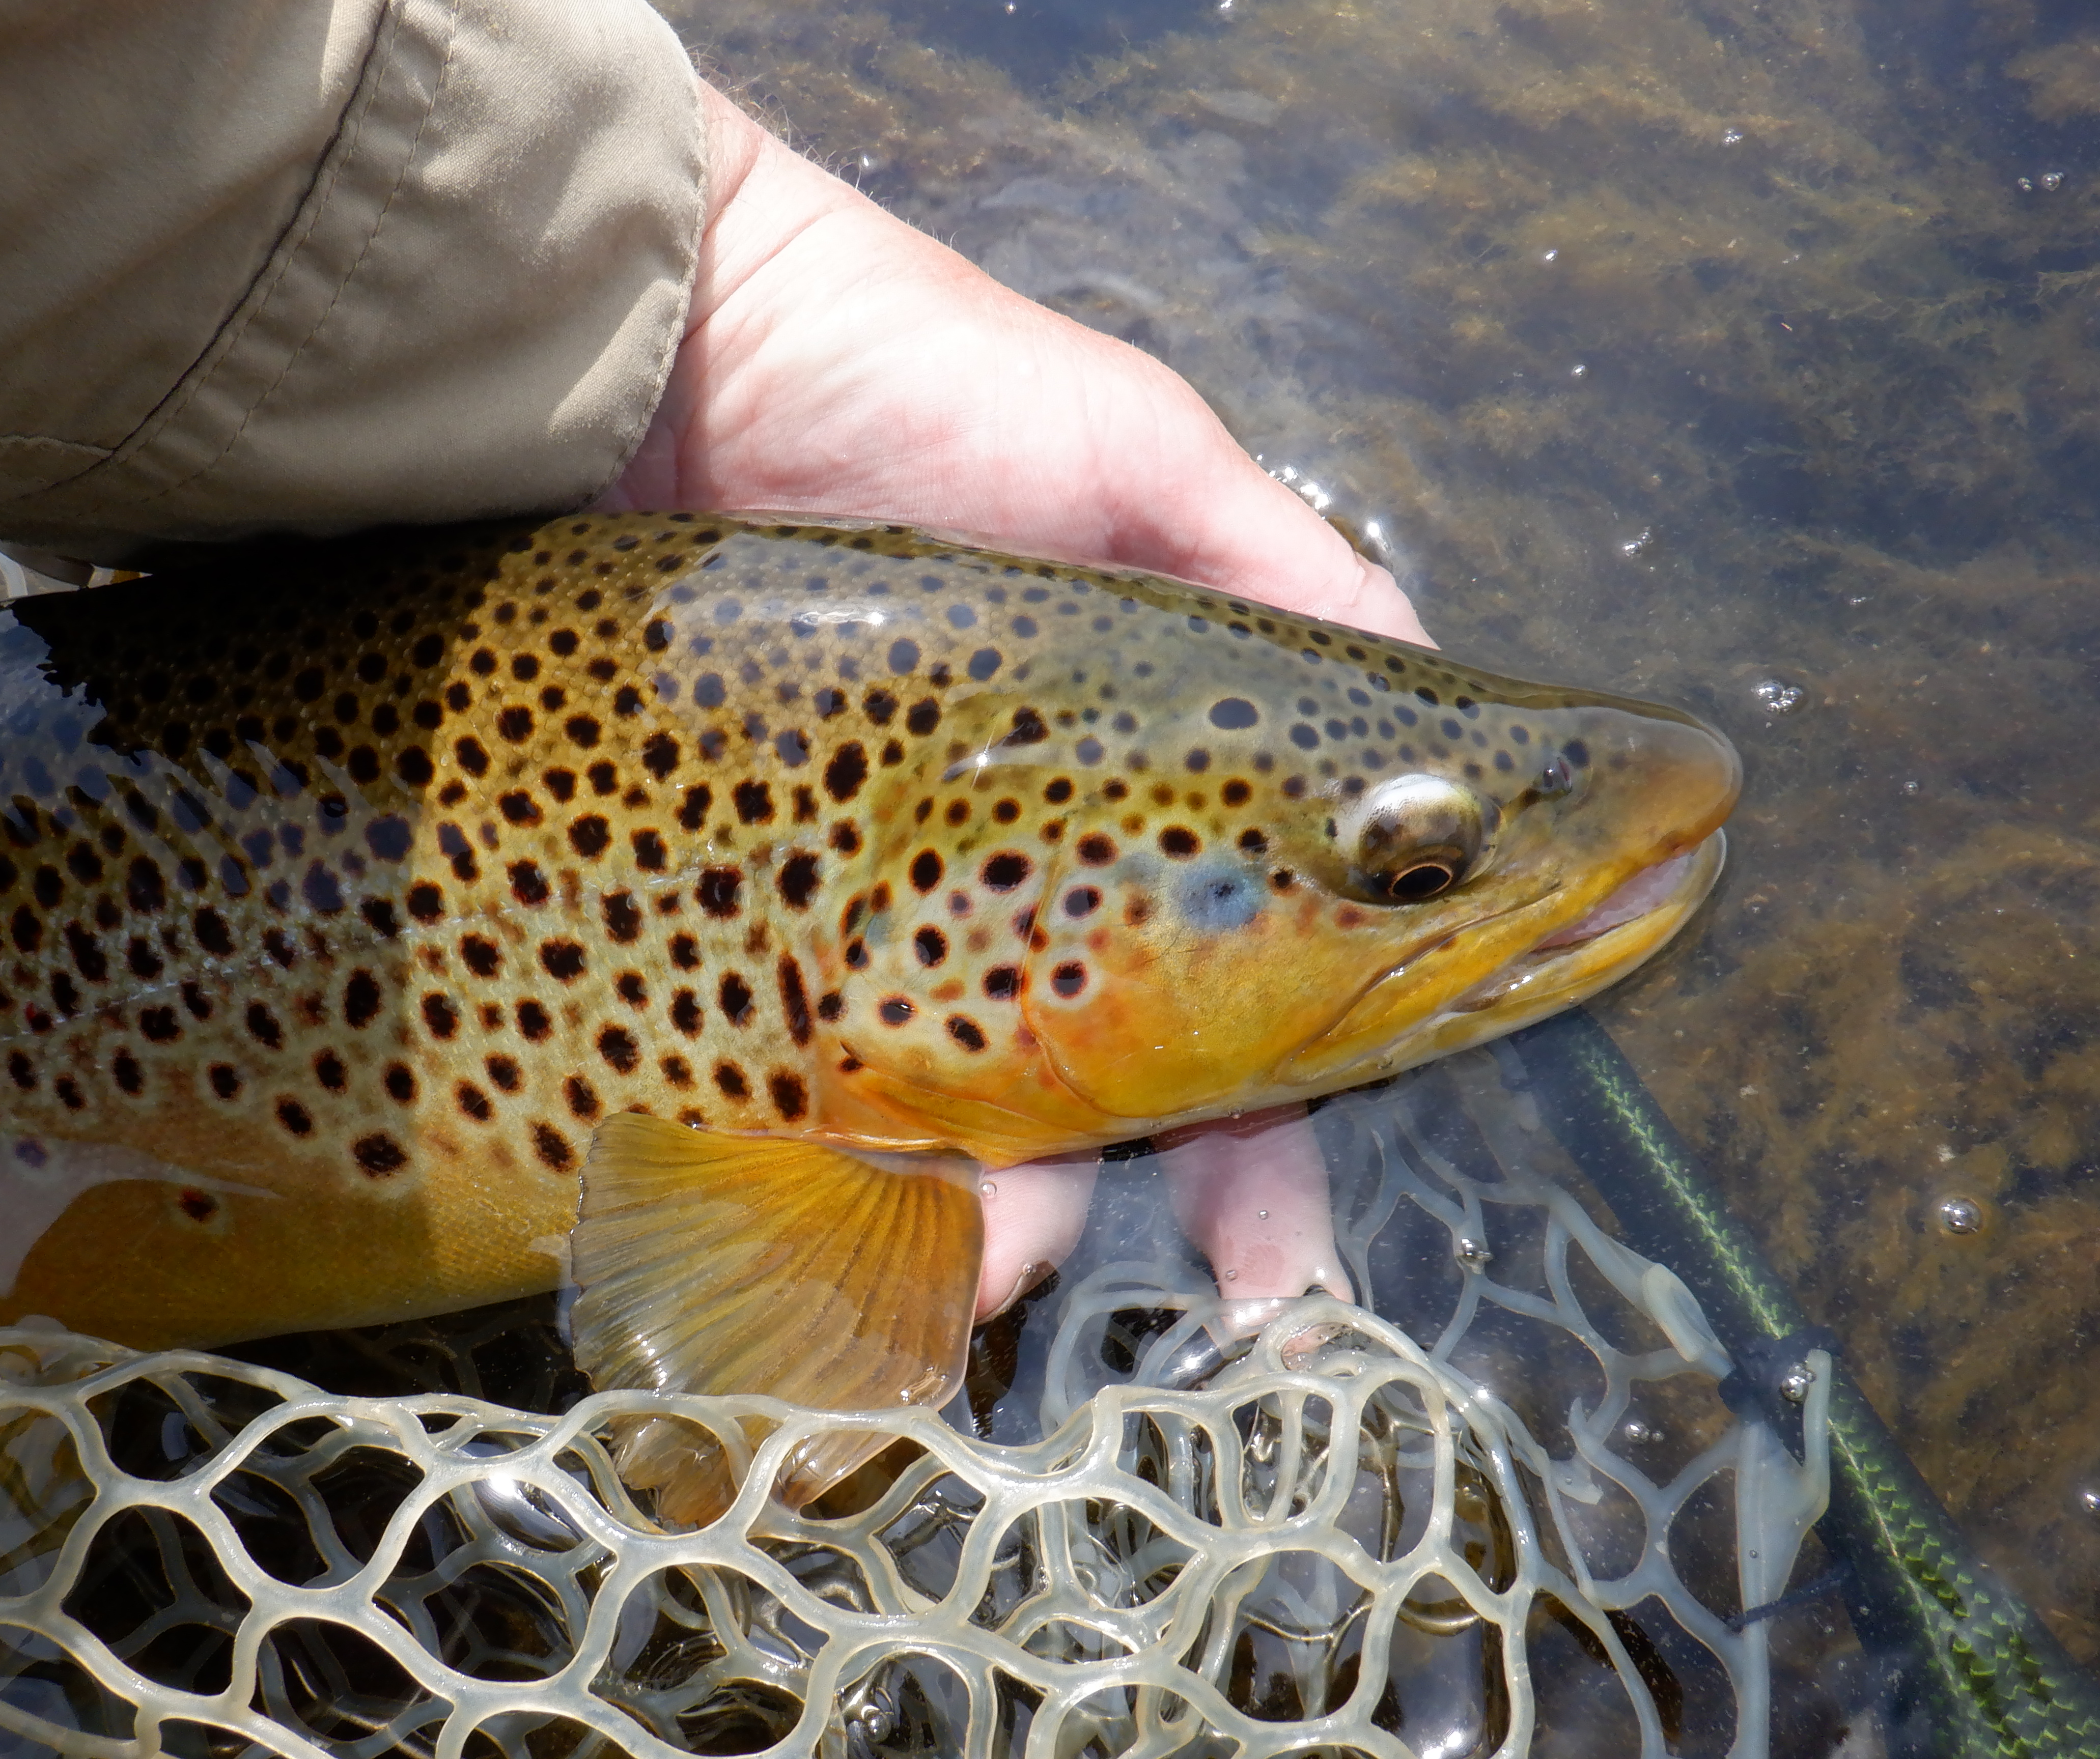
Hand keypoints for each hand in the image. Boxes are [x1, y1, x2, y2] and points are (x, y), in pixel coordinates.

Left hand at [601, 86, 1420, 1331]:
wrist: (654, 357)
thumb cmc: (916, 379)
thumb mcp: (1136, 454)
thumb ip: (1288, 571)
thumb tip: (1445, 708)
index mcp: (1129, 782)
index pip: (1240, 981)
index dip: (1286, 1115)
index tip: (1294, 1240)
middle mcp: (1003, 866)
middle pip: (1107, 1088)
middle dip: (1159, 1195)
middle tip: (1217, 1305)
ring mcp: (857, 905)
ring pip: (949, 1120)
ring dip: (996, 1214)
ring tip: (993, 1267)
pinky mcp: (722, 908)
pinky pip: (787, 1083)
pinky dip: (832, 1174)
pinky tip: (858, 1223)